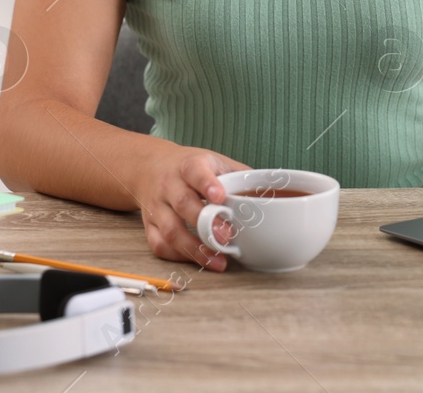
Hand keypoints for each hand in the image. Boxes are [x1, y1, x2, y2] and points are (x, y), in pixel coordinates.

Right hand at [132, 145, 249, 271]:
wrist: (150, 167)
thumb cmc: (191, 168)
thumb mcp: (215, 162)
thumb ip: (240, 176)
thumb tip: (272, 194)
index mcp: (188, 165)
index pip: (195, 171)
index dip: (207, 184)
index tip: (220, 197)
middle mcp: (169, 184)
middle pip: (183, 203)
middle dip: (205, 223)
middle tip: (227, 237)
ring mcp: (157, 206)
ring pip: (170, 229)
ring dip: (194, 248)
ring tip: (217, 260)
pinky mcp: (149, 225)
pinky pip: (159, 245)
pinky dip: (178, 256)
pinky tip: (198, 260)